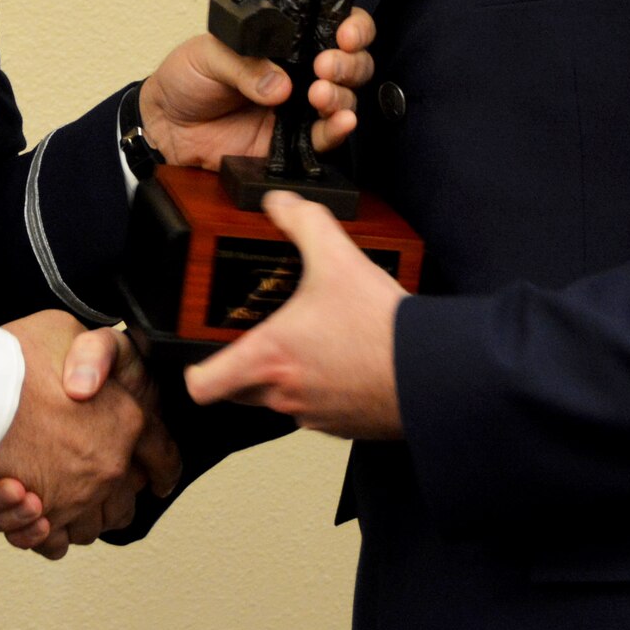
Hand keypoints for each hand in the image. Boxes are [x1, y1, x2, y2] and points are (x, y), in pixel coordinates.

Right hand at [0, 325, 180, 557]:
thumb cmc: (16, 359)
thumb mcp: (66, 330)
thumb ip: (90, 353)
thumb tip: (89, 378)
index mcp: (126, 422)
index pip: (164, 455)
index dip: (163, 464)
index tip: (159, 474)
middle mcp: (107, 468)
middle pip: (124, 503)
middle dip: (112, 496)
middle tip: (88, 479)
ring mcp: (75, 496)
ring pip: (88, 527)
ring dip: (72, 515)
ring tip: (46, 493)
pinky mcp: (39, 516)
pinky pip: (52, 541)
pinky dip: (41, 533)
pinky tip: (30, 511)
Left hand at [139, 8, 375, 169]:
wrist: (165, 125)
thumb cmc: (186, 78)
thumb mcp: (209, 54)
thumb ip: (244, 64)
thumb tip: (280, 85)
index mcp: (285, 40)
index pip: (332, 24)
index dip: (351, 27)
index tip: (344, 34)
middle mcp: (300, 70)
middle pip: (350, 62)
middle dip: (348, 63)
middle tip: (326, 65)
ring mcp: (299, 106)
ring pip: (344, 98)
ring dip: (341, 95)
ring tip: (319, 94)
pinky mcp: (293, 141)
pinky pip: (325, 137)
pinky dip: (338, 129)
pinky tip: (341, 121)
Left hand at [184, 190, 405, 439]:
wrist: (434, 371)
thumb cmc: (381, 328)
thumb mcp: (337, 258)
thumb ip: (304, 221)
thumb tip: (279, 203)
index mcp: (268, 358)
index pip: (203, 386)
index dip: (194, 370)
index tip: (200, 353)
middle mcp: (283, 395)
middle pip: (237, 393)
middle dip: (241, 367)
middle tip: (257, 335)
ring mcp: (314, 416)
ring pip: (279, 400)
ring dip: (285, 376)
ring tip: (308, 341)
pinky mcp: (344, 426)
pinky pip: (317, 409)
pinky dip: (321, 388)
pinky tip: (341, 358)